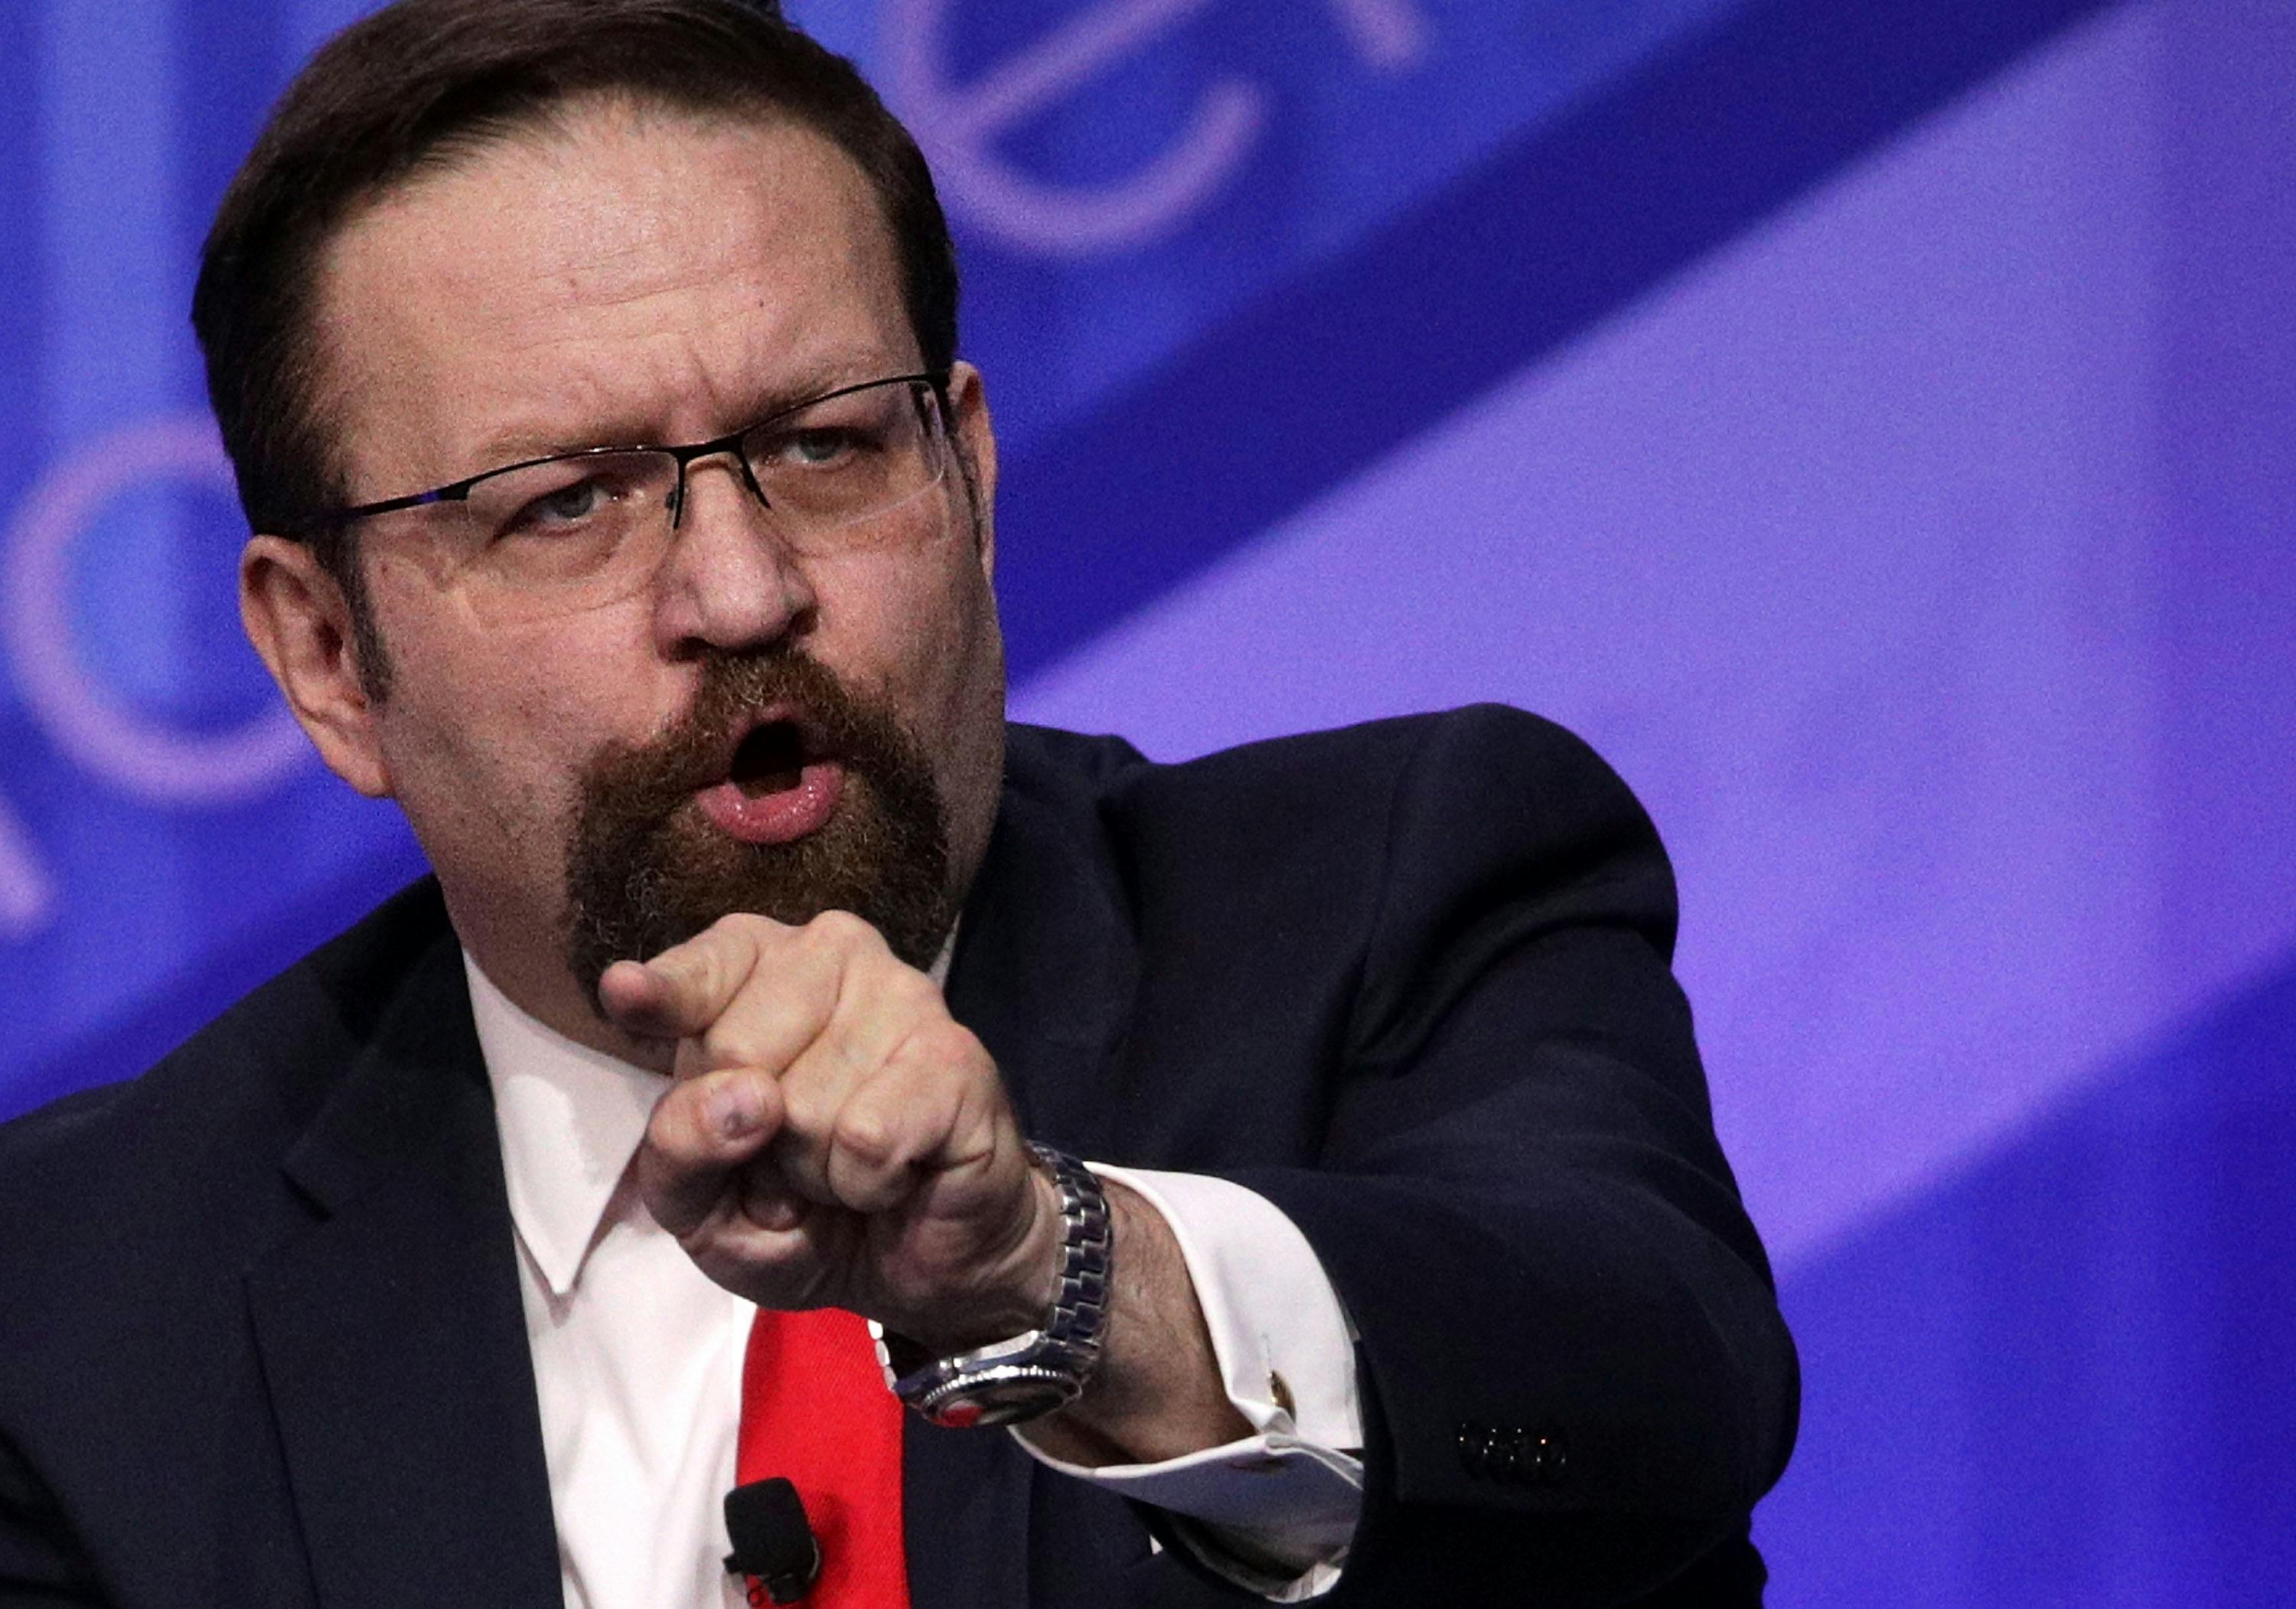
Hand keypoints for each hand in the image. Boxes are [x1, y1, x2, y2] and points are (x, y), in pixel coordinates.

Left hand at [601, 910, 1057, 1353]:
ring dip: (816, 1172)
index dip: (662, 994)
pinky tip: (896, 1172)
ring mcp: (901, 994)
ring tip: (848, 1168)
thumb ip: (679, 1149)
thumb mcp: (700, 1206)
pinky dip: (868, 1183)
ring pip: (803, 1105)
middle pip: (734, 1050)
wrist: (918, 1268)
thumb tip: (742, 1099)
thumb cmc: (801, 1216)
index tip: (626, 995)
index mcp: (754, 970)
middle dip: (753, 1140)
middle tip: (794, 1159)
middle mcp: (830, 955)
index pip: (696, 970)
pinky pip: (867, 1137)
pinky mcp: (955, 1055)